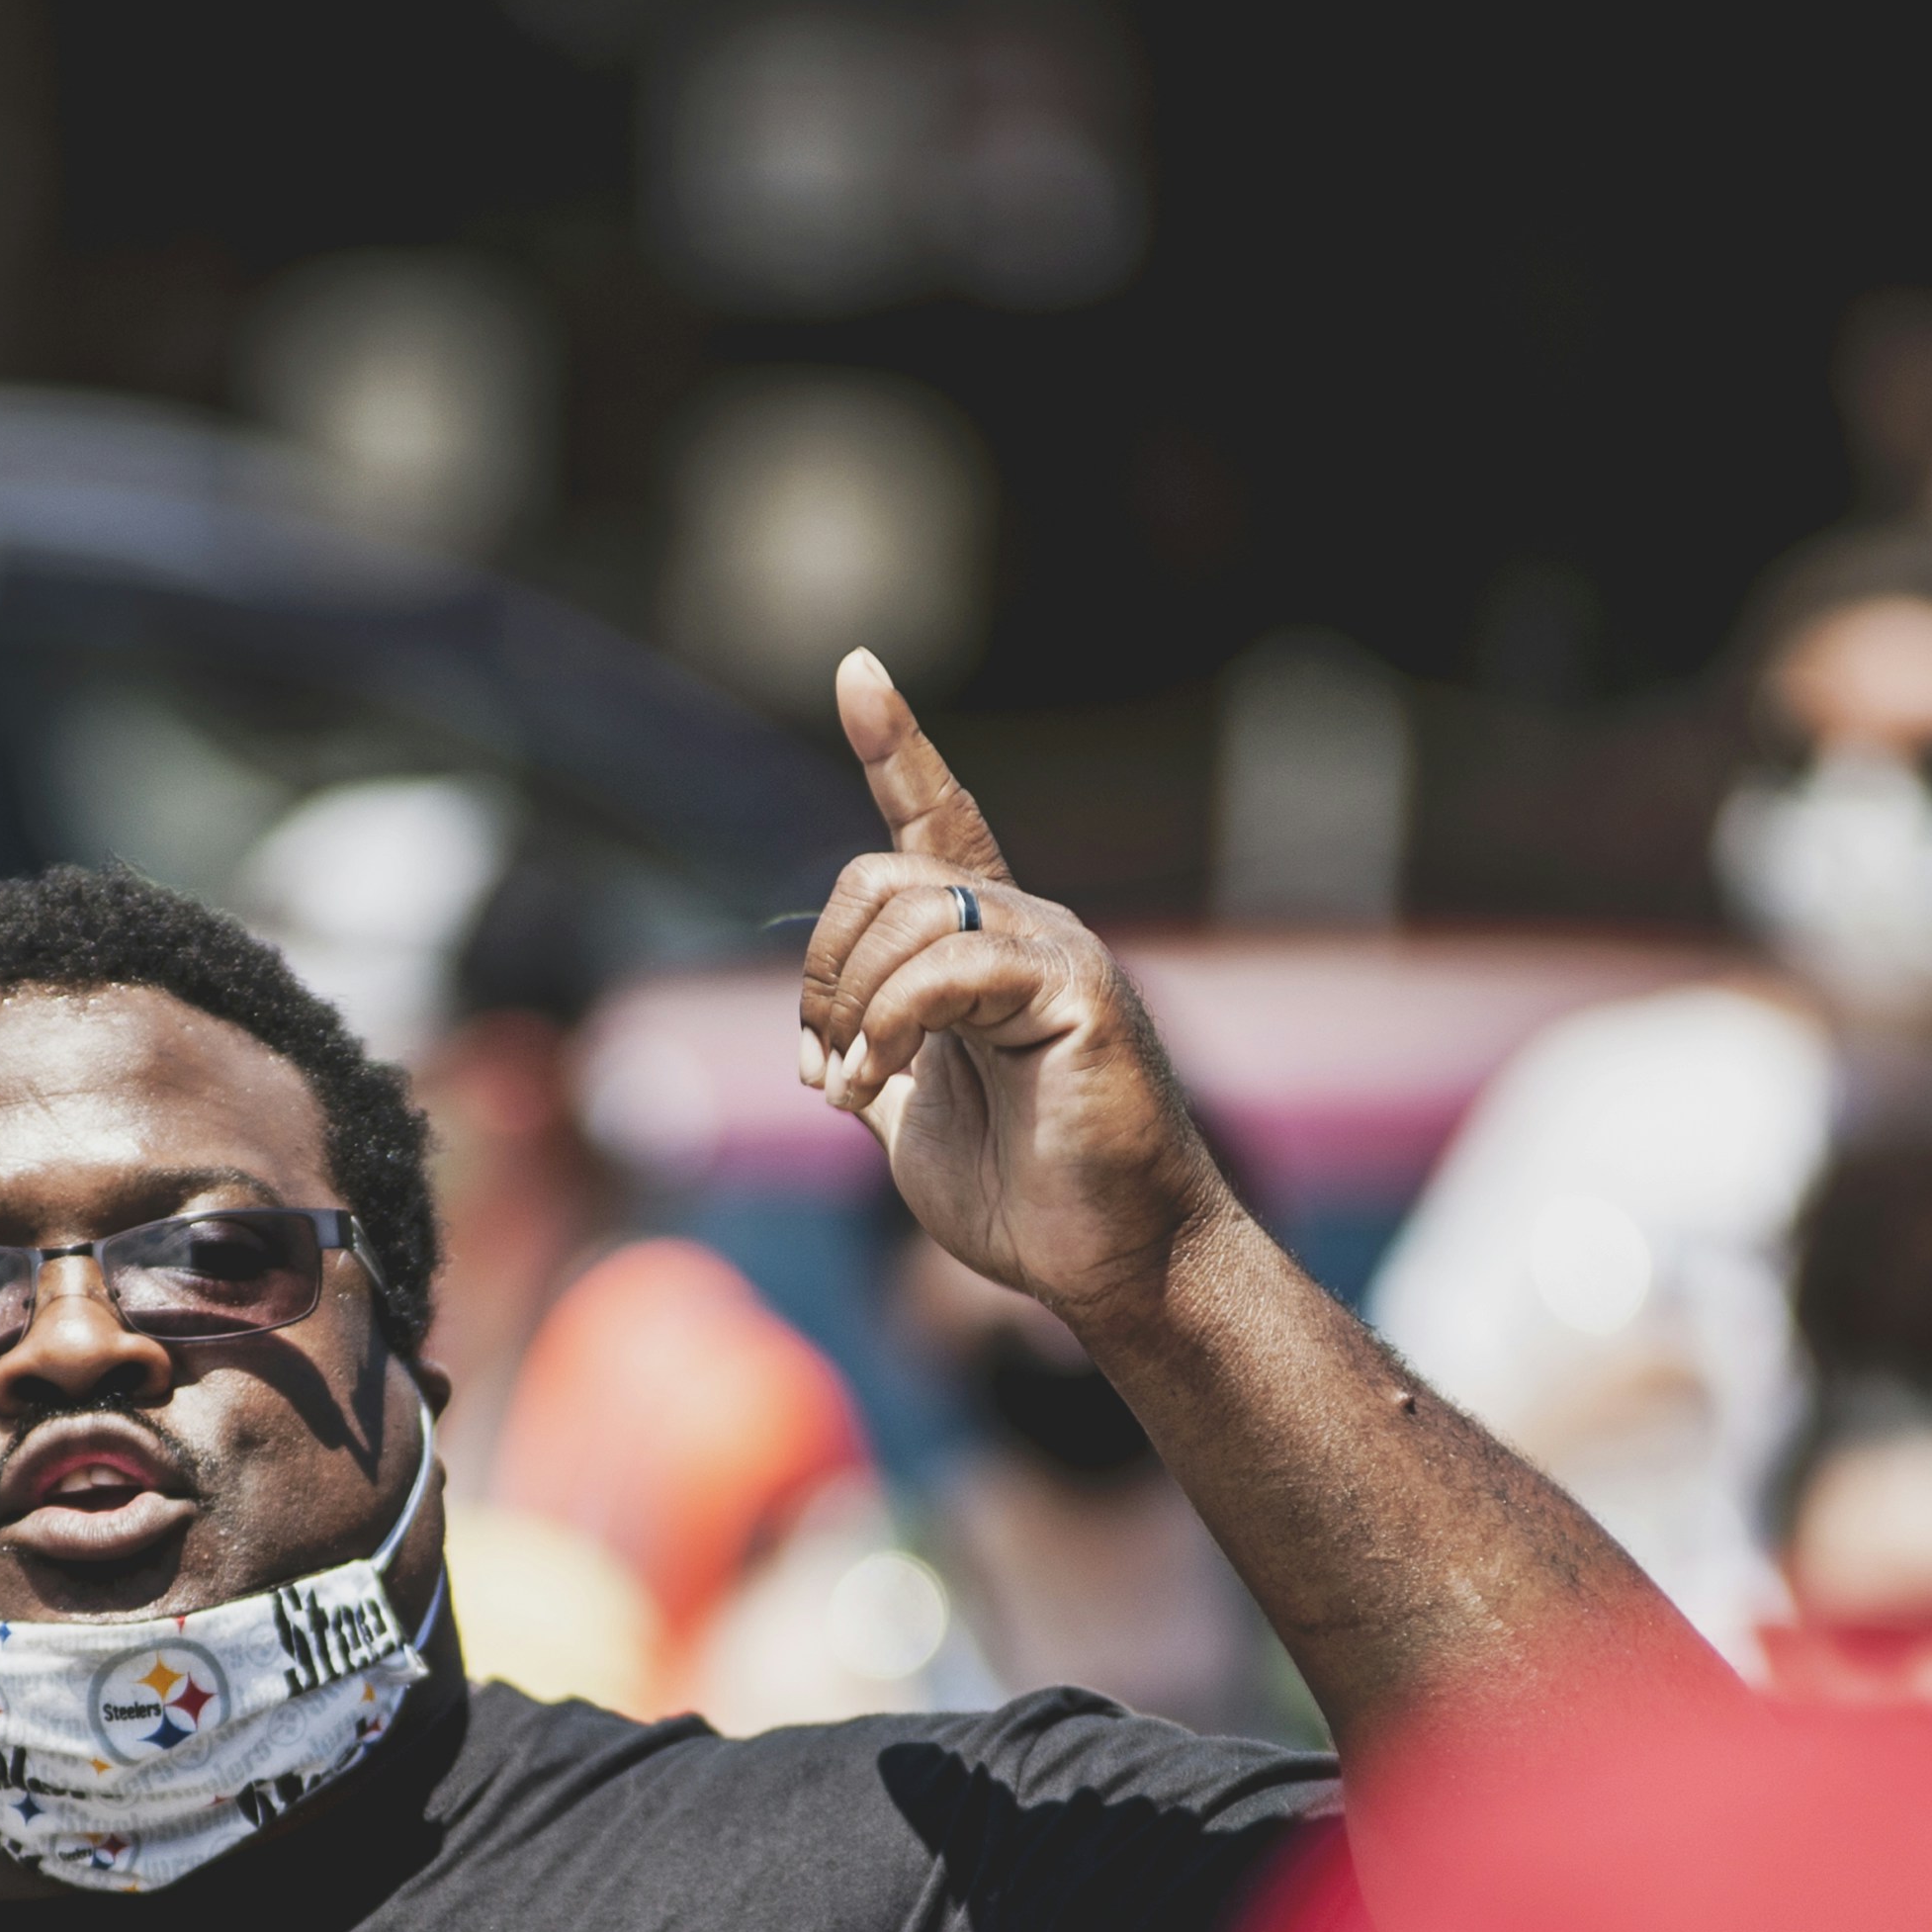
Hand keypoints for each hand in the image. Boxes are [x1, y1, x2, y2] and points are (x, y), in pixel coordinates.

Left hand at [798, 649, 1234, 1323]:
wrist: (1111, 1263)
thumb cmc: (1027, 1200)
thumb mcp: (916, 1122)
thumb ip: (878, 1062)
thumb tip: (823, 1045)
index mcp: (986, 948)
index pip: (937, 821)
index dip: (895, 745)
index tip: (858, 669)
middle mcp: (1025, 928)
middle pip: (877, 877)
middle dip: (820, 970)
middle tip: (824, 1067)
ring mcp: (1056, 950)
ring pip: (903, 915)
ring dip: (848, 1011)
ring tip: (854, 1089)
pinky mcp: (1075, 989)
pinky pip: (947, 968)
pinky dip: (889, 1026)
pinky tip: (877, 1083)